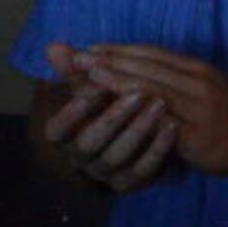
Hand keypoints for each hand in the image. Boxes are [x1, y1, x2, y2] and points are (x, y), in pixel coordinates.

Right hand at [40, 44, 178, 192]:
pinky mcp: (133, 180)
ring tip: (161, 104)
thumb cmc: (110, 105)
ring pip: (117, 156)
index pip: (58, 130)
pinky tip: (174, 125)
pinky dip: (158, 148)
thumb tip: (53, 45)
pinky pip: (144, 169)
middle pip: (89, 142)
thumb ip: (77, 70)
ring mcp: (107, 172)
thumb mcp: (94, 88)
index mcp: (66, 137)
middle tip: (139, 94)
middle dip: (113, 117)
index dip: (73, 111)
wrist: (139, 139)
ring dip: (139, 129)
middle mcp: (81, 158)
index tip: (94, 87)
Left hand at [80, 44, 227, 177]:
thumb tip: (144, 75)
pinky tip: (115, 112)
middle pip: (147, 66)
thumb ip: (177, 81)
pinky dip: (136, 113)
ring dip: (116, 80)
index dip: (120, 50)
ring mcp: (197, 106)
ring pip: (151, 88)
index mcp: (197, 70)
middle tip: (76, 56)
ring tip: (88, 75)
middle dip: (109, 60)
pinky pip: (161, 120)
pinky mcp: (196, 133)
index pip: (153, 54)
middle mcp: (196, 82)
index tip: (89, 47)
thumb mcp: (207, 89)